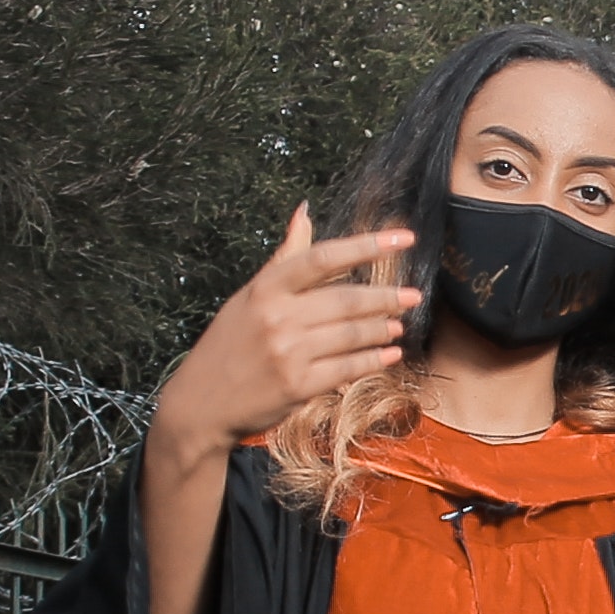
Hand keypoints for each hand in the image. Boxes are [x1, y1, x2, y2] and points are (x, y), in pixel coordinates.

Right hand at [153, 207, 418, 465]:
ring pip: (352, 335)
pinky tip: (390, 354)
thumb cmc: (229, 343)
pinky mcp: (298, 385)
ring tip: (398, 324)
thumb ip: (284, 257)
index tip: (403, 238)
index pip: (324, 258)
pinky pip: (348, 368)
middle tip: (413, 295)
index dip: (368, 245)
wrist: (201, 402)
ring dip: (382, 329)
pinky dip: (374, 360)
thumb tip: (305, 211)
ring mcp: (289, 352)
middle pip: (347, 300)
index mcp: (266, 288)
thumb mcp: (249, 295)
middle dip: (386, 298)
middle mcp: (277, 317)